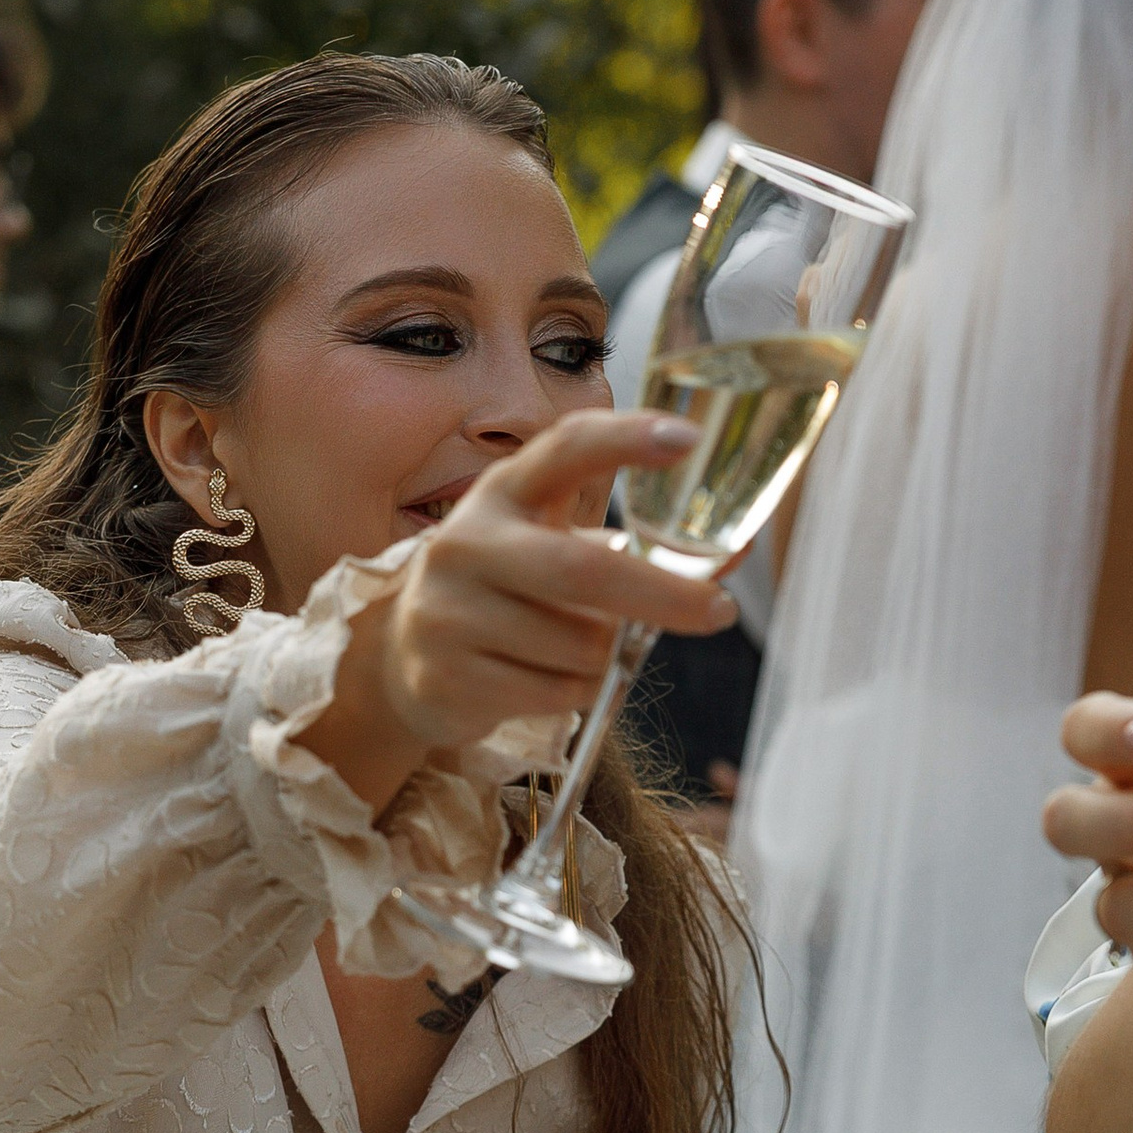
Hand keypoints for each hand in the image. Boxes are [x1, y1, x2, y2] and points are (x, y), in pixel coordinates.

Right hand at [314, 410, 734, 806]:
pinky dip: (575, 693)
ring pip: (578, 646)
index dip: (627, 439)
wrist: (399, 654)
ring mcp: (448, 611)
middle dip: (664, 595)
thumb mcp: (544, 547)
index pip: (565, 449)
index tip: (689, 439)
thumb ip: (622, 549)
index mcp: (502, 494)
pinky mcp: (444, 674)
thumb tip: (733, 558)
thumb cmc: (502, 594)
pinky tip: (545, 680)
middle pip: (584, 570)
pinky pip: (553, 693)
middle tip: (719, 612)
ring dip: (605, 659)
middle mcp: (467, 543)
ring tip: (575, 652)